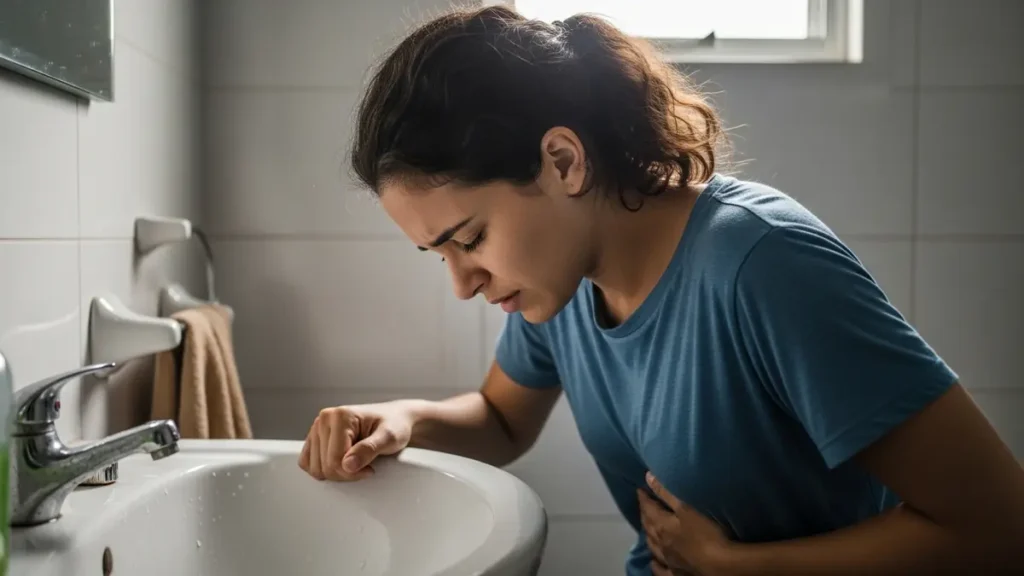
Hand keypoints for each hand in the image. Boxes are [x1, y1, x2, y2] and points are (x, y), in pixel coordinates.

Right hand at [298, 401, 413, 480]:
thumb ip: (369, 449)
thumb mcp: (389, 437)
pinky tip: (342, 464)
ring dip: (335, 473)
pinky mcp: (315, 437)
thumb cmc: (395, 425)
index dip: (352, 473)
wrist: (396, 419)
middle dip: (345, 474)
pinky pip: (307, 462)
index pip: (334, 460)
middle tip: (365, 467)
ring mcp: (317, 428)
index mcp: (340, 415)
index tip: (370, 469)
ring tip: (356, 464)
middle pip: (323, 466)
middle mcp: (324, 419)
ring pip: (314, 467)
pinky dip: (323, 470)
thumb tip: (347, 465)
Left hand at [639, 472, 731, 575]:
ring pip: (653, 546)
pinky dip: (655, 564)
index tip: (640, 490)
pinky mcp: (676, 573)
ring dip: (648, 536)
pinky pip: (661, 570)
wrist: (719, 565)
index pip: (649, 509)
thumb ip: (666, 492)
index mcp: (662, 526)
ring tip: (646, 528)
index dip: (644, 498)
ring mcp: (668, 560)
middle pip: (648, 527)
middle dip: (645, 514)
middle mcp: (661, 543)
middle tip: (644, 505)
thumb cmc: (706, 533)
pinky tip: (653, 562)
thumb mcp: (685, 508)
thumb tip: (648, 477)